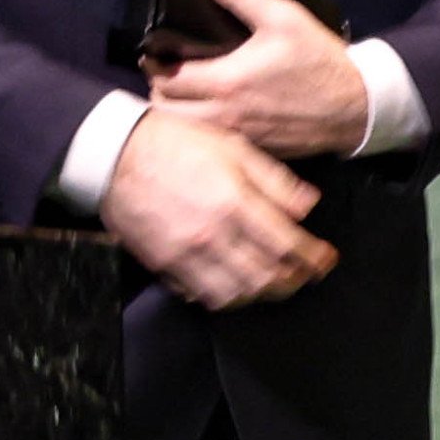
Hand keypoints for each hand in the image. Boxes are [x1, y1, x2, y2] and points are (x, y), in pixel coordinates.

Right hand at [98, 109, 336, 309]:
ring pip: (237, 295)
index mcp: (235, 203)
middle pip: (267, 278)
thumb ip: (274, 179)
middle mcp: (214, 236)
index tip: (325, 259)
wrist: (114, 154)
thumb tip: (308, 205)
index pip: (288, 245)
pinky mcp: (164, 266)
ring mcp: (187, 256)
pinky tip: (233, 284)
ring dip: (261, 293)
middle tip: (304, 274)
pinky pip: (201, 295)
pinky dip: (225, 296)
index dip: (314, 258)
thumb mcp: (233, 146)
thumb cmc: (174, 143)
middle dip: (294, 280)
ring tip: (272, 282)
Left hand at [148, 0, 369, 157]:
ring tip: (182, 92)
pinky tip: (207, 111)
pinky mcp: (251, 150)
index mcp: (226, 82)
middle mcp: (224, 115)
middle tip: (165, 71)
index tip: (153, 52)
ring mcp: (237, 137)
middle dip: (159, 90)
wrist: (357, 107)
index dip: (153, 64)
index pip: (166, 79)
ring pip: (185, 131)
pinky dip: (199, 129)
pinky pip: (210, 143)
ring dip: (176, 112)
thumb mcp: (283, 17)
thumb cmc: (319, 61)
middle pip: (167, 110)